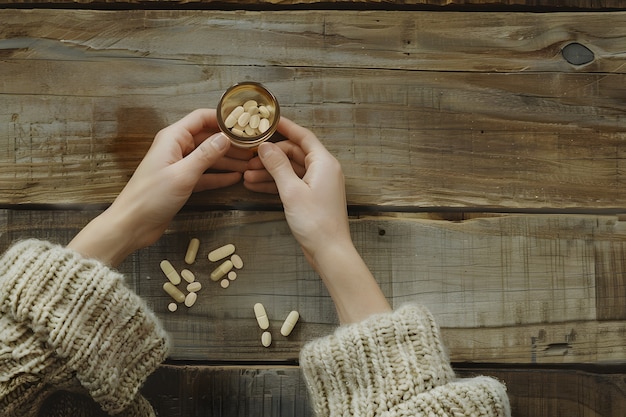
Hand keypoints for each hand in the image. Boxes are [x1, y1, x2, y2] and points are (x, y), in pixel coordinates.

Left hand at [69, 109, 251, 265]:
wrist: (132, 224)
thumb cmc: (151, 197)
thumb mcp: (183, 174)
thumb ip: (206, 155)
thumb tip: (226, 137)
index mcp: (173, 138)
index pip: (201, 118)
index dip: (223, 119)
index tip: (245, 123)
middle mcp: (176, 148)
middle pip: (208, 138)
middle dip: (230, 142)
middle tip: (253, 147)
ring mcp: (179, 165)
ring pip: (208, 157)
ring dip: (228, 160)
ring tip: (250, 164)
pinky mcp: (182, 182)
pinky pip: (205, 174)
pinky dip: (219, 176)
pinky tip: (236, 178)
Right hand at [244, 117, 350, 262]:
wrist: (329, 251)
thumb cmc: (315, 222)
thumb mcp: (291, 191)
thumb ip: (277, 166)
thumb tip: (264, 146)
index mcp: (324, 163)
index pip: (303, 136)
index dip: (284, 127)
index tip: (267, 121)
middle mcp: (324, 170)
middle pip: (294, 153)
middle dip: (271, 155)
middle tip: (248, 158)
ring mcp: (318, 184)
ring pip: (291, 170)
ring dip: (270, 171)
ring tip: (246, 175)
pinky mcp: (312, 197)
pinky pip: (292, 183)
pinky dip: (275, 184)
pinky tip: (255, 186)